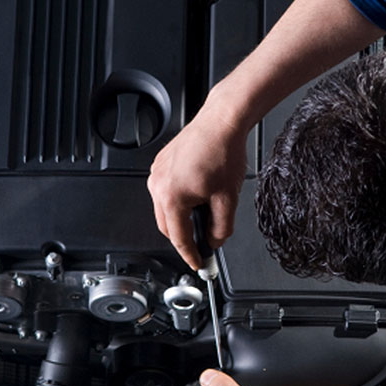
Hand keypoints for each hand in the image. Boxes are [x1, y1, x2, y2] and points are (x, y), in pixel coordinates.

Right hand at [148, 105, 246, 269]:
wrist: (221, 122)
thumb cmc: (223, 152)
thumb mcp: (228, 198)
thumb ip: (221, 228)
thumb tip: (215, 241)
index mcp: (172, 197)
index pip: (179, 238)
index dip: (191, 255)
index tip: (199, 263)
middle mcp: (158, 185)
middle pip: (167, 226)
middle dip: (184, 238)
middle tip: (203, 243)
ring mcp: (157, 173)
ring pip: (164, 209)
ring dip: (181, 218)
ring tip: (204, 214)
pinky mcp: (160, 164)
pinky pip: (164, 191)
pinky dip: (178, 201)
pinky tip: (197, 195)